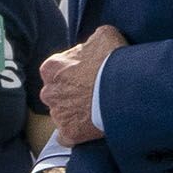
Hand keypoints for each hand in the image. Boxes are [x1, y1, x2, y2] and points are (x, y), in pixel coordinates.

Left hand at [42, 24, 126, 143]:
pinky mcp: (69, 133)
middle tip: (92, 95)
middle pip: (57, 94)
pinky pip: (67, 136)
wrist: (124, 90)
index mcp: (51, 67)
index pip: (56, 71)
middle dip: (70, 95)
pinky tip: (89, 129)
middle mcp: (49, 92)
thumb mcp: (104, 35)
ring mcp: (58, 114)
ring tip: (95, 111)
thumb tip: (93, 44)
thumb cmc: (113, 60)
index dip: (73, 74)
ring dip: (74, 113)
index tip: (87, 77)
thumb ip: (91, 40)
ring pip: (62, 114)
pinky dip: (75, 134)